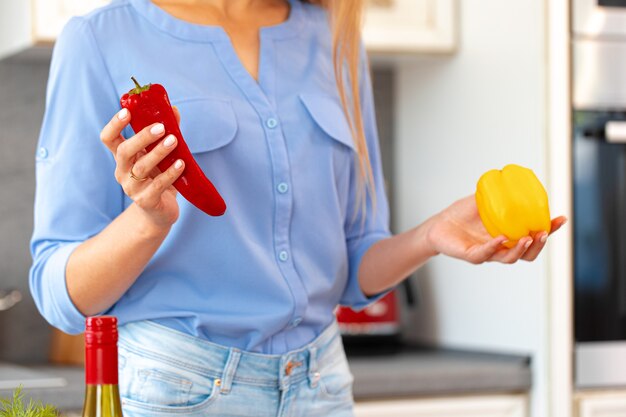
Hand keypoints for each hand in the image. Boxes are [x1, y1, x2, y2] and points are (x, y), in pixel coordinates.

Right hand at [100, 106, 183, 229]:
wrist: (161, 211)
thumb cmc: (159, 177)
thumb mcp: (160, 154)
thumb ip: (166, 132)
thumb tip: (174, 110)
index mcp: (123, 157)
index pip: (108, 138)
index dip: (114, 124)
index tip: (126, 111)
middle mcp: (123, 171)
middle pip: (124, 151)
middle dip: (142, 137)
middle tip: (161, 127)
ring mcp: (132, 188)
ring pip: (141, 168)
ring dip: (158, 153)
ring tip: (174, 141)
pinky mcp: (146, 201)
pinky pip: (157, 186)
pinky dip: (170, 174)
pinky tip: (181, 164)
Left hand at [426, 195, 566, 263]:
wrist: (437, 225)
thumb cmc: (461, 214)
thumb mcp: (483, 200)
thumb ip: (499, 193)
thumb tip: (515, 178)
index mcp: (508, 234)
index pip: (533, 235)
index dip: (549, 229)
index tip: (561, 218)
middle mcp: (501, 247)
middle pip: (528, 254)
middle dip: (539, 245)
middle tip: (544, 232)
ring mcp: (487, 253)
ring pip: (510, 258)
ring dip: (521, 249)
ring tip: (528, 238)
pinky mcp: (472, 255)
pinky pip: (485, 254)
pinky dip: (494, 246)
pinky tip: (501, 238)